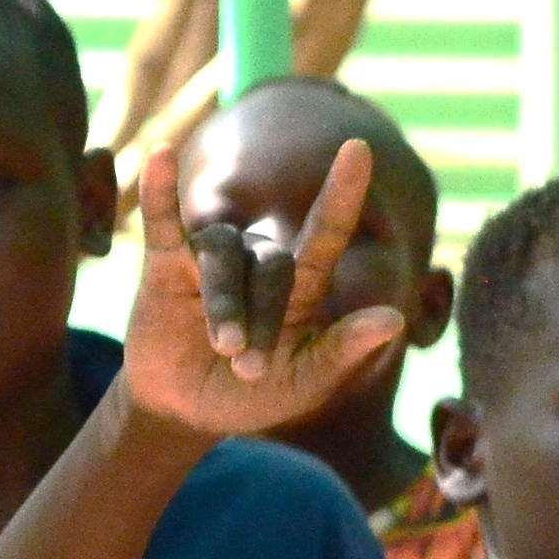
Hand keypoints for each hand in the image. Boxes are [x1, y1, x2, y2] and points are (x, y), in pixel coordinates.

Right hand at [121, 140, 410, 438]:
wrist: (189, 410)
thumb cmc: (259, 394)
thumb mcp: (306, 381)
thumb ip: (345, 351)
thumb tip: (396, 319)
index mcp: (303, 285)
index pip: (328, 231)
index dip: (343, 191)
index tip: (358, 148)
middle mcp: (260, 261)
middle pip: (272, 267)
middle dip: (263, 321)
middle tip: (251, 371)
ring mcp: (213, 260)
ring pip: (223, 258)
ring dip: (224, 306)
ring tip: (225, 349)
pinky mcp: (166, 268)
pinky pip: (164, 224)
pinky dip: (162, 193)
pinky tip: (161, 156)